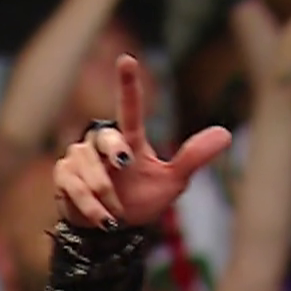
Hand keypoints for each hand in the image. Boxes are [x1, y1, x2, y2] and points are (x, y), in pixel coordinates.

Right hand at [55, 56, 232, 230]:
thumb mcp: (172, 182)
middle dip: (115, 151)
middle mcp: (102, 143)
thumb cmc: (142, 199)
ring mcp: (80, 157)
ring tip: (117, 212)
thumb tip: (226, 134)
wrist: (113, 230)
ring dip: (108, 195)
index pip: (130, 108)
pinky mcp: (64, 174)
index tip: (128, 59)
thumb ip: (193, 158)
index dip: (128, 84)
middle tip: (125, 165)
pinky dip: (92, 206)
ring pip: (90, 168)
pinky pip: (75, 187)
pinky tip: (103, 217)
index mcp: (130, 139)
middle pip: (106, 136)